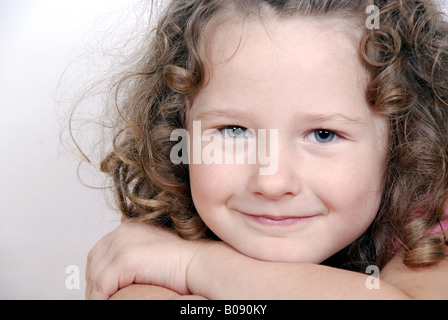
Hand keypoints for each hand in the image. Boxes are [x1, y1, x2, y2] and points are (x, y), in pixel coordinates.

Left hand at [85, 219, 202, 299]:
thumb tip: (124, 251)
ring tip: (104, 302)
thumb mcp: (154, 250)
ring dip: (97, 293)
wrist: (198, 263)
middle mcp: (122, 232)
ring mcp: (123, 244)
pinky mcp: (126, 259)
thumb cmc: (182, 261)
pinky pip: (103, 285)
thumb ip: (137, 250)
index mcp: (127, 228)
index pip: (100, 252)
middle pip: (95, 262)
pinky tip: (107, 303)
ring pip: (97, 275)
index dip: (97, 273)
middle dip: (95, 283)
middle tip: (101, 298)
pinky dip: (102, 298)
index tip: (101, 290)